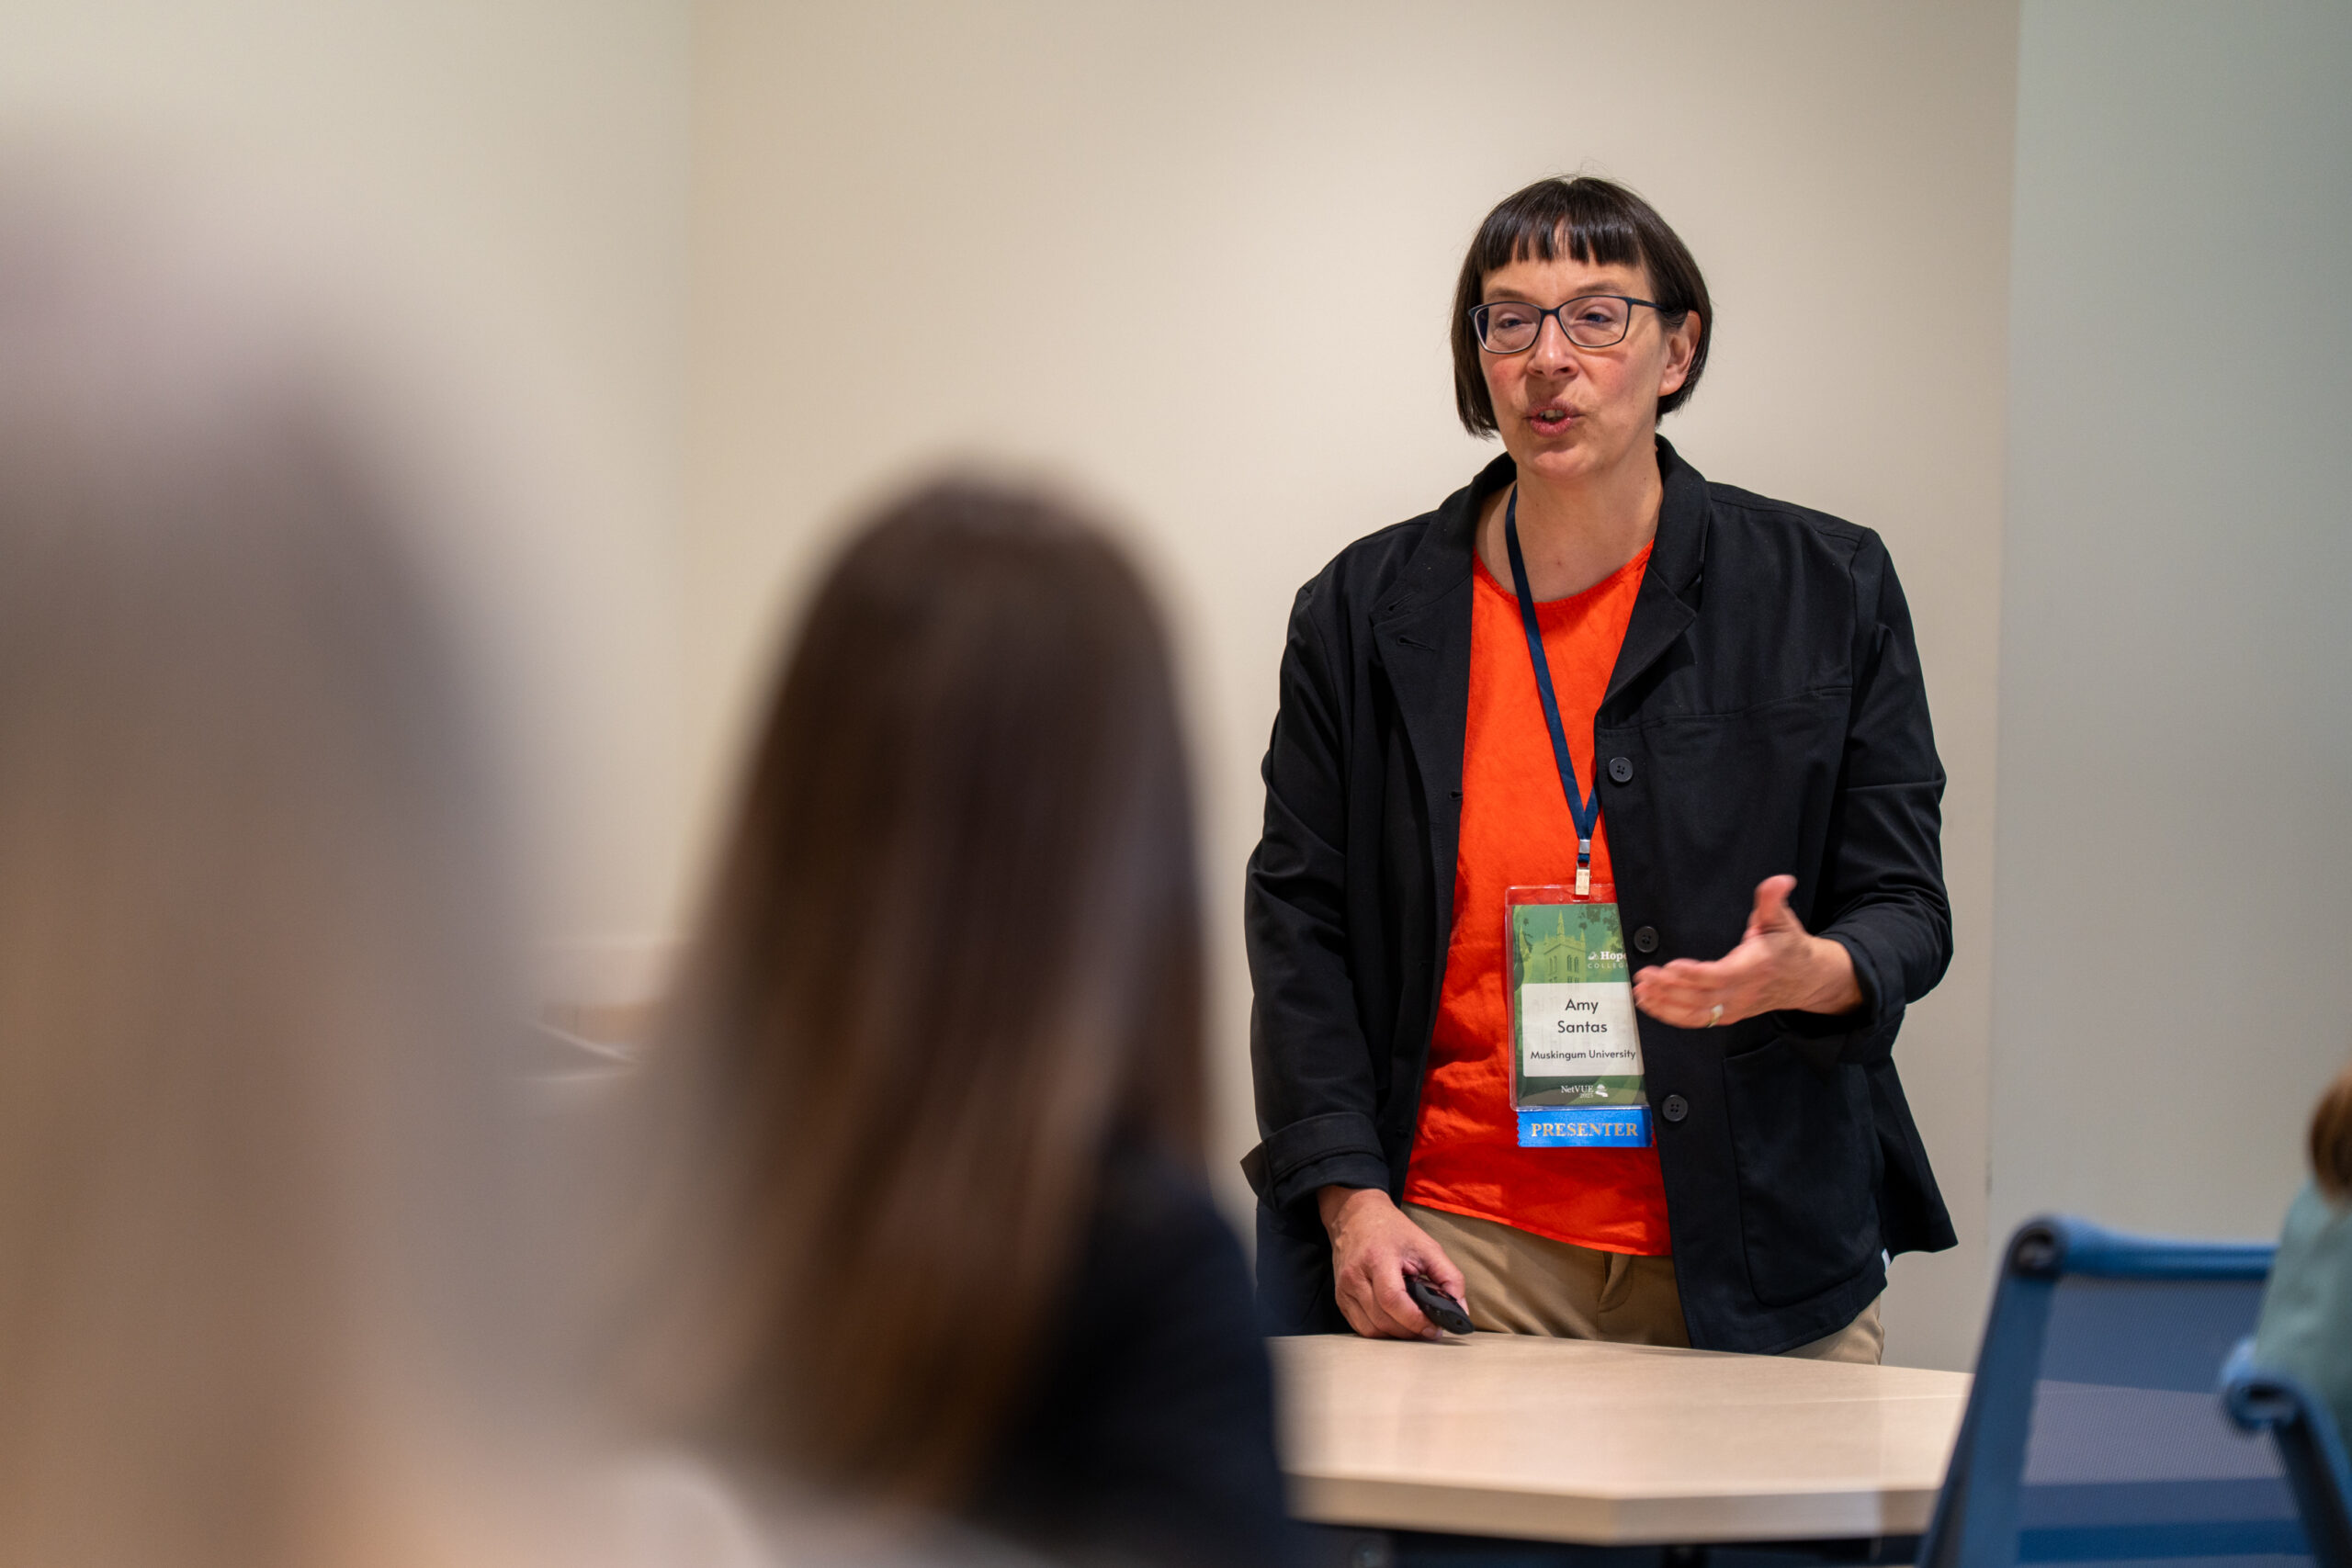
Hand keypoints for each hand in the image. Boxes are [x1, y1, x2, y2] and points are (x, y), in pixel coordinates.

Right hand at [1316, 1185, 1467, 1341]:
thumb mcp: (1427, 1246)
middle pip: (1383, 1319)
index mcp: (1377, 1258)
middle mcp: (1355, 1276)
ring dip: (1397, 1335)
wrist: (1356, 1217)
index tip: (1434, 1328)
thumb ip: (1449, 1277)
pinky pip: (1361, 1327)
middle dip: (1411, 1331)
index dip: (1416, 1320)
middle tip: (1430, 1328)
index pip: (1392, 1299)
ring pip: (1372, 1330)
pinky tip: (1396, 1321)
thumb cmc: (1393, 1231)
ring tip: (1413, 1324)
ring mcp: (1344, 1289)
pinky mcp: (1340, 1299)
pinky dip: (1382, 1331)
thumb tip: (1461, 1312)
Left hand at [1630, 875, 1860, 1028]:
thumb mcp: (1782, 920)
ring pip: (1696, 1013)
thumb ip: (1773, 900)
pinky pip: (1697, 1020)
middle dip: (1669, 989)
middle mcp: (1743, 992)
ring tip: (1641, 991)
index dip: (1694, 974)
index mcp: (1755, 967)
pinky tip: (1651, 1004)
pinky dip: (1671, 1014)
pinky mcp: (1727, 1014)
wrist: (1805, 979)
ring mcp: (1735, 1007)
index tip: (1671, 966)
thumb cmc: (1788, 947)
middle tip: (1644, 976)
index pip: (1721, 975)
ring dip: (1665, 1004)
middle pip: (1702, 997)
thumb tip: (1780, 880)